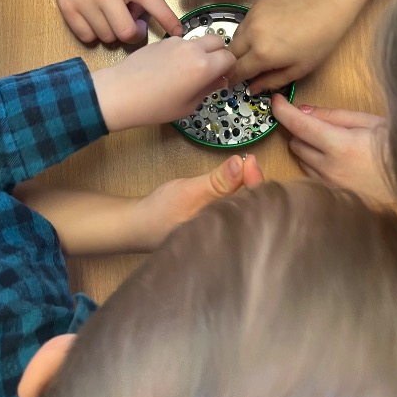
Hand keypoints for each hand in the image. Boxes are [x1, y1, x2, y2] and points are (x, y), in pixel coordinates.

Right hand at [48, 0, 181, 43]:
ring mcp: (84, 1)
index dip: (167, 20)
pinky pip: (86, 36)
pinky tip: (97, 18)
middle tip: (135, 24)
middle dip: (136, 33)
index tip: (177, 31)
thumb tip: (140, 18)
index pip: (152, 3)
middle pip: (126, 33)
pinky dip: (95, 32)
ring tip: (112, 13)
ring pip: (107, 37)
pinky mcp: (67, 8)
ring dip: (114, 31)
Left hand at [92, 33, 236, 131]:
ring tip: (190, 71)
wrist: (121, 93)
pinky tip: (171, 69)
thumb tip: (219, 80)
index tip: (224, 78)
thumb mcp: (188, 106)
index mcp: (204, 66)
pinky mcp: (163, 41)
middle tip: (212, 71)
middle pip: (218, 41)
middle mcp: (193, 49)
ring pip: (199, 40)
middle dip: (220, 54)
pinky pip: (182, 42)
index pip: (230, 58)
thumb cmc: (155, 106)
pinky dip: (185, 51)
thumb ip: (208, 89)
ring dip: (202, 51)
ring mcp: (177, 42)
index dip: (230, 68)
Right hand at [134, 153, 263, 249]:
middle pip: (255, 210)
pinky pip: (236, 209)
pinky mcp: (219, 226)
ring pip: (245, 209)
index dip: (256, 183)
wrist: (139, 224)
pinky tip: (239, 185)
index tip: (250, 161)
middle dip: (258, 187)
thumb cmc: (164, 212)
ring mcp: (226, 232)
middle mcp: (231, 236)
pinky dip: (239, 195)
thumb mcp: (192, 192)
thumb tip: (242, 163)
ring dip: (247, 189)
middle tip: (251, 161)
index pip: (255, 208)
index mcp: (228, 232)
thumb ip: (218, 181)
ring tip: (248, 169)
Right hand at [230, 0, 341, 91]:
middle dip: (234, 63)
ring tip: (256, 49)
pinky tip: (263, 33)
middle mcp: (253, 34)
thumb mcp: (297, 70)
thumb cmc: (317, 41)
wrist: (324, 9)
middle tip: (245, 67)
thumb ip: (271, 82)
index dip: (234, 79)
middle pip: (230, 53)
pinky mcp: (256, 6)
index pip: (237, 71)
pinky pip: (244, 23)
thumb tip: (253, 88)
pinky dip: (248, 31)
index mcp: (262, 54)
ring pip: (235, 37)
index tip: (234, 82)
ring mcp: (253, 17)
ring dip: (240, 46)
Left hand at [272, 97, 392, 205]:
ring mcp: (330, 185)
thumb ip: (332, 116)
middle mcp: (329, 168)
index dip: (283, 110)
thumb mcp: (366, 120)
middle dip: (300, 129)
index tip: (276, 101)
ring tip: (329, 140)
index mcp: (339, 145)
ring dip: (306, 147)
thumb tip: (303, 110)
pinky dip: (314, 163)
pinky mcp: (333, 194)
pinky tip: (332, 158)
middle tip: (316, 121)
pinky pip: (311, 175)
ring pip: (301, 160)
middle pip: (296, 143)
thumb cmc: (394, 144)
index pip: (298, 125)